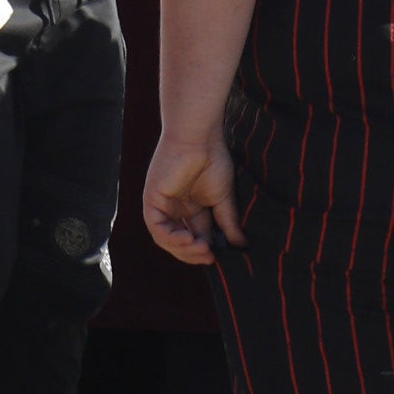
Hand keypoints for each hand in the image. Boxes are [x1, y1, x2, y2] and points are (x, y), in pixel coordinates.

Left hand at [142, 125, 239, 264]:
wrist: (200, 137)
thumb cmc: (213, 159)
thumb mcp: (223, 198)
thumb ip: (228, 222)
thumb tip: (241, 246)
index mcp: (191, 206)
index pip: (195, 237)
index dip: (204, 250)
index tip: (219, 257)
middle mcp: (175, 207)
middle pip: (179, 242)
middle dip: (193, 253)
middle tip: (209, 256)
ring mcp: (162, 204)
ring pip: (166, 239)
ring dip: (184, 249)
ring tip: (202, 249)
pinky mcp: (153, 199)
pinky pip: (157, 227)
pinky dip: (171, 238)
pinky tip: (188, 238)